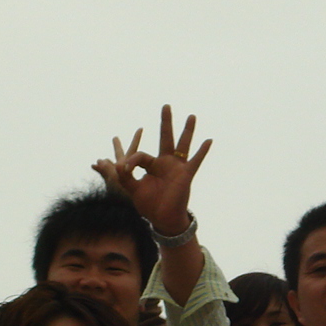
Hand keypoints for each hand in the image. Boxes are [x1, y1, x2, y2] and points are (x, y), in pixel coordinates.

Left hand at [91, 105, 210, 237]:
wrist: (162, 219)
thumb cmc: (149, 204)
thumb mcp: (132, 189)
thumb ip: (125, 176)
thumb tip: (116, 164)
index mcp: (151, 165)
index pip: (140, 155)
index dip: (130, 162)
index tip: (122, 169)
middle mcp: (165, 162)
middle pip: (165, 137)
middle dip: (165, 122)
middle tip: (165, 105)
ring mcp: (177, 167)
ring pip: (183, 145)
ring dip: (187, 131)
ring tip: (191, 116)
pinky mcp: (186, 175)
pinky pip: (195, 161)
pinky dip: (202, 151)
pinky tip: (209, 140)